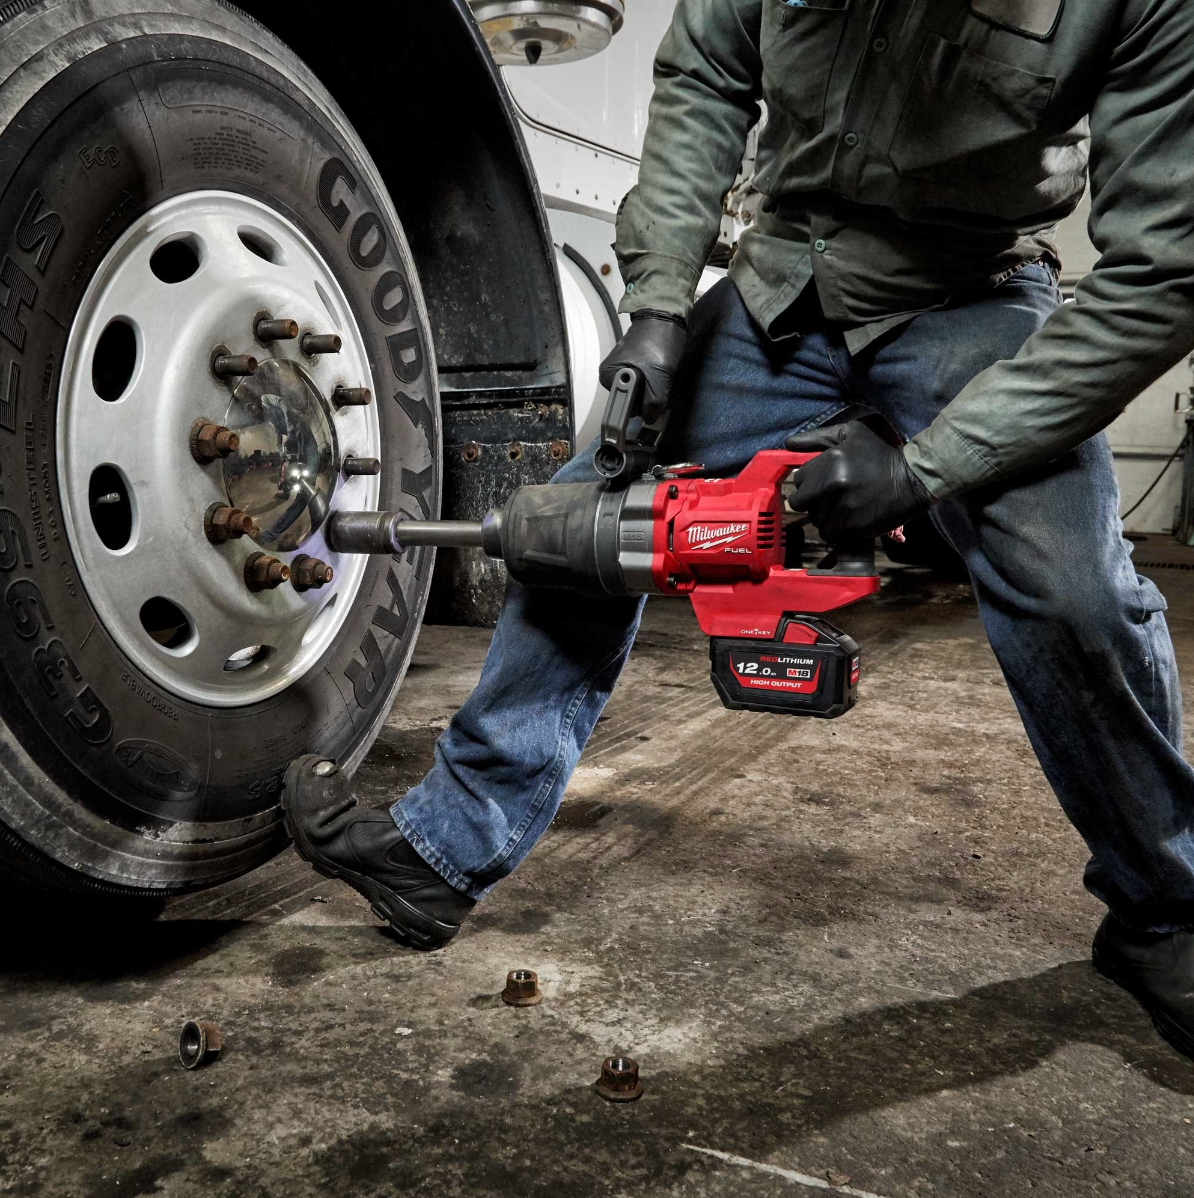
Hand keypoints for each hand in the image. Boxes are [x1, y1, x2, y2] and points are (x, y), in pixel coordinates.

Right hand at [598, 310, 686, 422]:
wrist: (665, 315)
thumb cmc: (659, 341)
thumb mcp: (659, 377)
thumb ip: (653, 403)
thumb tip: (649, 418)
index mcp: (608, 377)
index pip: (623, 409)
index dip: (641, 408)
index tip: (654, 399)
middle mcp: (610, 375)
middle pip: (631, 402)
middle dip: (647, 398)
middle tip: (660, 382)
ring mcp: (620, 369)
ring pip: (638, 393)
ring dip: (652, 390)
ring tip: (660, 374)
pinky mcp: (631, 365)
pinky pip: (641, 384)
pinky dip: (652, 382)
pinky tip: (659, 372)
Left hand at [785, 421, 932, 540]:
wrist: (912, 479)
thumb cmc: (879, 454)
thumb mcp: (851, 434)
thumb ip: (817, 437)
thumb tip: (787, 443)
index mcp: (829, 463)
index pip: (798, 481)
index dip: (808, 483)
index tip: (821, 483)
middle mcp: (833, 487)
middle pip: (801, 504)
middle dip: (811, 501)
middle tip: (828, 498)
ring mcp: (844, 509)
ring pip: (816, 521)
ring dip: (825, 517)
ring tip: (842, 507)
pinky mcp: (854, 527)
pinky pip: (832, 534)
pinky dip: (838, 529)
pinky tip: (851, 518)